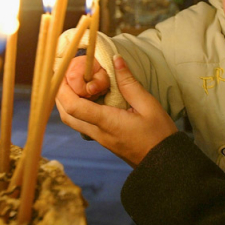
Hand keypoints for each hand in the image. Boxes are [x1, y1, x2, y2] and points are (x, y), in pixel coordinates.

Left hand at [56, 55, 176, 166]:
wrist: (164, 164)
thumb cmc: (159, 135)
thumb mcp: (149, 105)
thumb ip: (129, 83)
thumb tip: (116, 60)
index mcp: (107, 122)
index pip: (74, 106)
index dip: (63, 89)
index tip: (62, 72)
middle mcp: (98, 132)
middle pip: (66, 115)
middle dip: (59, 94)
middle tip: (63, 75)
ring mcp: (100, 139)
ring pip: (73, 121)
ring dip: (67, 102)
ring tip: (73, 83)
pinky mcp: (104, 140)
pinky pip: (83, 124)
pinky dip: (78, 108)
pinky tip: (88, 97)